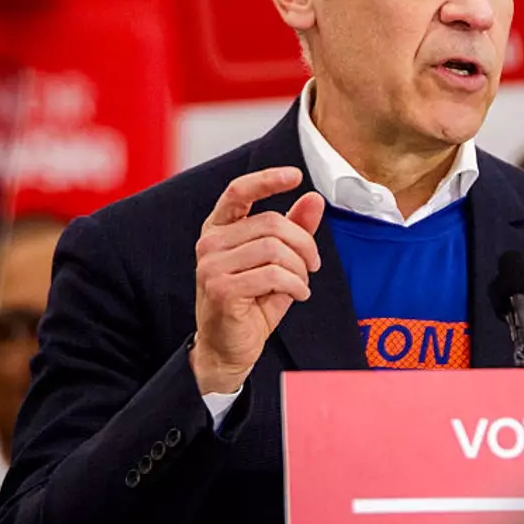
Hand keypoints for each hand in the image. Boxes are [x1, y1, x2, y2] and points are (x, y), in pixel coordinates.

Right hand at [190, 167, 323, 394]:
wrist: (228, 349)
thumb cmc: (251, 302)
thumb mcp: (278, 262)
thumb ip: (293, 229)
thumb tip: (313, 198)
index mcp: (218, 229)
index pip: (239, 191)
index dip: (267, 178)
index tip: (296, 175)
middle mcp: (209, 243)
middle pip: (271, 223)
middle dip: (304, 243)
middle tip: (314, 264)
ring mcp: (211, 265)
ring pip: (274, 248)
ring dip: (300, 267)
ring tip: (303, 282)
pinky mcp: (221, 288)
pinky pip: (273, 274)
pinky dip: (296, 284)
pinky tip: (299, 294)